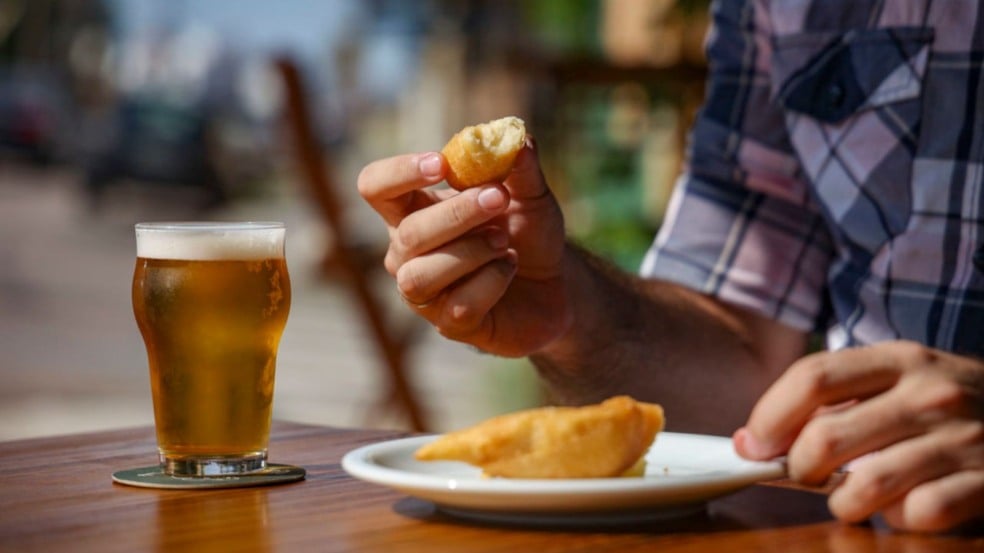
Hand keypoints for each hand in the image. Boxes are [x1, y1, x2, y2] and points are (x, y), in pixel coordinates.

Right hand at [357, 140, 569, 356]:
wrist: (557, 284)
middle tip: (498, 198)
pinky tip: (509, 269)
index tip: (440, 164)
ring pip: (421, 276)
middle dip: (456, 214)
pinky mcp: (450, 325)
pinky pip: (459, 305)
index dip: (399, 173)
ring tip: (505, 242)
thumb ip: (521, 167)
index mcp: (414, 211)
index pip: (376, 186)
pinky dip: (491, 281)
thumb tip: (516, 138)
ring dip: (470, 252)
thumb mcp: (530, 195)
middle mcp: (407, 253)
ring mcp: (425, 293)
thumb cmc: (528, 233)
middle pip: (407, 234)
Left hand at [733, 341, 983, 531]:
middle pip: (825, 438)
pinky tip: (906, 508)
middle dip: (799, 469)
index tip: (755, 444)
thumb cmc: (944, 407)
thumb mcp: (898, 382)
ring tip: (854, 497)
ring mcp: (962, 439)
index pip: (811, 378)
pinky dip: (900, 520)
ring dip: (844, 503)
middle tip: (806, 477)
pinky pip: (916, 515)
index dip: (770, 416)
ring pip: (864, 486)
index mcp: (899, 359)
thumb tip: (754, 441)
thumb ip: (832, 403)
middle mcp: (930, 394)